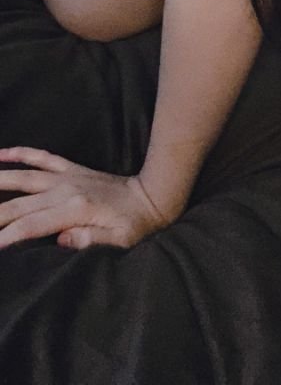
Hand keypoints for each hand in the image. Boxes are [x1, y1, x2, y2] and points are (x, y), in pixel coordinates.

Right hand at [0, 147, 173, 249]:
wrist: (151, 196)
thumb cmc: (134, 225)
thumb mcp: (119, 241)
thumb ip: (90, 241)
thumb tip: (61, 240)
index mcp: (74, 210)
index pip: (29, 225)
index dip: (5, 237)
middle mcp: (65, 190)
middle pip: (18, 204)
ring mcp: (66, 177)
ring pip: (23, 177)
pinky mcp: (70, 170)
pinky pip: (42, 158)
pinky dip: (21, 154)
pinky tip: (2, 153)